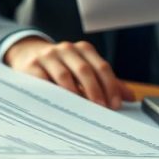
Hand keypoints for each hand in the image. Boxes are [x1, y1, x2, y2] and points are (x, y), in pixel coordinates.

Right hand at [4, 37, 135, 108]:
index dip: (110, 86)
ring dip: (76, 93)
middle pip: (85, 70)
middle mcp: (66, 49)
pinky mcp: (32, 66)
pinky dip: (54, 93)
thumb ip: (106, 82)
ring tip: (83, 109)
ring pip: (64, 75)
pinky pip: (44, 81)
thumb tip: (130, 97)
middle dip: (96, 91)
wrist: (27, 54)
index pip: (101, 67)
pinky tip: (60, 104)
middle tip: (102, 109)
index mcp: (83, 50)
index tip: (115, 104)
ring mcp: (48, 56)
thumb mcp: (84, 68)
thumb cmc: (61, 65)